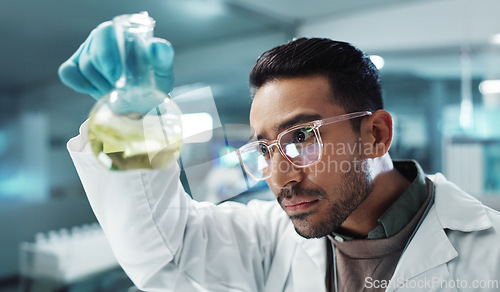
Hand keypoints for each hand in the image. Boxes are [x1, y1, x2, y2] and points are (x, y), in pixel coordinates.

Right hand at [58, 21, 174, 98]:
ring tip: (117, 94)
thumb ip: (163, 56)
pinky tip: (96, 91)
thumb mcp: (163, 70)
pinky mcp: (76, 68)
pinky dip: (81, 85)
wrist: (145, 100)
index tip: (117, 78)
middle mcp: (101, 40)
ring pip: (84, 68)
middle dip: (106, 78)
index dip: (108, 56)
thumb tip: (155, 46)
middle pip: (93, 54)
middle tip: (120, 92)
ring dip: (100, 86)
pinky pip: (69, 73)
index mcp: (120, 32)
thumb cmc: (153, 80)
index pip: (105, 34)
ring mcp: (86, 53)